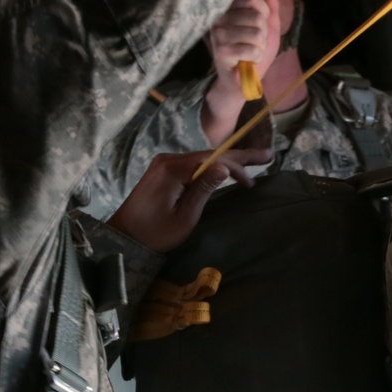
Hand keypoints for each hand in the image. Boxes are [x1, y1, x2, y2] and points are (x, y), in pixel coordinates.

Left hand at [109, 149, 265, 252]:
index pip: (213, 160)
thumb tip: (224, 167)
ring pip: (201, 158)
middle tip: (267, 155)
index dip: (236, 167)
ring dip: (226, 162)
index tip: (252, 182)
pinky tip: (226, 167)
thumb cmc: (156, 232)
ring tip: (252, 161)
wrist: (124, 237)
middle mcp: (168, 160)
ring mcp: (163, 163)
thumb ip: (204, 188)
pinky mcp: (162, 171)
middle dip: (238, 157)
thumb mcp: (185, 216)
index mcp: (173, 170)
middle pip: (209, 155)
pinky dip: (211, 166)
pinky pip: (192, 164)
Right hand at [207, 0, 279, 84]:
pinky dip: (256, 57)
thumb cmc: (254, 51)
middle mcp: (220, 17)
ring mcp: (219, 33)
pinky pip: (253, 49)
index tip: (260, 25)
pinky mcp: (222, 50)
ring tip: (250, 51)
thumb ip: (270, 7)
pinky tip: (247, 61)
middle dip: (263, 34)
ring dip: (260, 47)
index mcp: (229, 7)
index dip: (264, 12)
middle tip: (253, 43)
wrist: (243, 79)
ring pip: (257, 34)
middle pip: (257, 17)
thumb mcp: (268, 27)